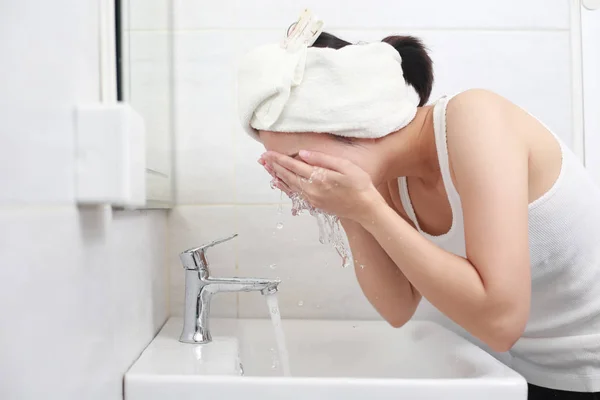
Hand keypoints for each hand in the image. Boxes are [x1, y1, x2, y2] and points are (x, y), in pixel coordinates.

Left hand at [260, 150, 384, 222]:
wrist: (366, 208)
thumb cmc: (359, 185)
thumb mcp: (345, 166)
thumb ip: (323, 159)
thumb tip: (303, 154)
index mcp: (318, 178)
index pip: (293, 165)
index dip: (279, 159)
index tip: (268, 153)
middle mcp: (311, 190)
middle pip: (287, 176)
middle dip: (274, 166)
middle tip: (262, 159)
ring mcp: (312, 199)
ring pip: (289, 185)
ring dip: (277, 176)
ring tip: (266, 168)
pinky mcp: (315, 204)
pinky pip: (295, 194)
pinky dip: (285, 187)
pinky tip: (279, 183)